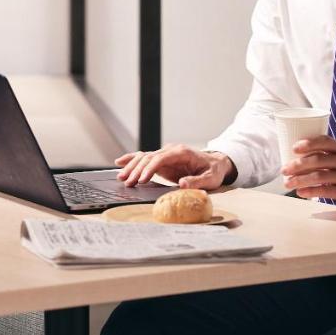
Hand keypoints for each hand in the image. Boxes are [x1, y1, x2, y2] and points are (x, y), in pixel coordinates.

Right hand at [114, 144, 236, 190]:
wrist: (215, 164)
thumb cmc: (213, 171)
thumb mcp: (211, 178)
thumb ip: (197, 181)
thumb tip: (182, 183)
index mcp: (181, 152)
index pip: (160, 158)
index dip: (149, 168)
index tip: (142, 179)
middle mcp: (170, 150)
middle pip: (148, 157)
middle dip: (136, 170)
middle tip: (127, 182)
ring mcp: (165, 154)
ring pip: (143, 157)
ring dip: (131, 166)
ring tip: (121, 177)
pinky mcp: (162, 161)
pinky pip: (144, 158)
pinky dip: (132, 159)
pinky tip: (120, 162)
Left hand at [282, 136, 335, 212]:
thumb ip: (323, 154)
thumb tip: (290, 155)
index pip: (325, 141)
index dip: (308, 143)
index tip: (293, 148)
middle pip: (319, 160)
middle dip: (298, 165)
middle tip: (283, 170)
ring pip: (320, 176)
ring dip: (300, 180)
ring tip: (287, 183)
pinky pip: (326, 191)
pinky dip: (310, 191)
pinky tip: (300, 192)